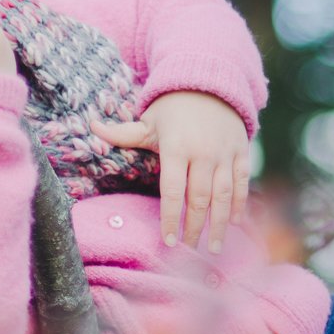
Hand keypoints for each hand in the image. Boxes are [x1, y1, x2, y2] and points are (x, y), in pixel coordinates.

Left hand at [90, 91, 249, 252]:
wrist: (211, 84)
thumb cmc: (172, 108)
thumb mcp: (148, 121)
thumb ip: (122, 133)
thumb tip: (91, 126)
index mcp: (176, 148)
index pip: (172, 191)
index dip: (171, 218)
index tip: (168, 241)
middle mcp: (203, 153)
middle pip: (199, 198)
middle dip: (194, 227)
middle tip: (188, 250)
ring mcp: (225, 153)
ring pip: (223, 195)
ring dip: (219, 224)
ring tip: (215, 247)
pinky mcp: (242, 152)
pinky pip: (242, 182)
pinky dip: (239, 203)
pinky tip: (233, 223)